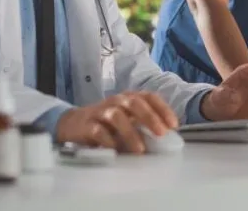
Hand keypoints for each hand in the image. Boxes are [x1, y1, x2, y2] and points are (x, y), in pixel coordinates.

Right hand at [55, 91, 177, 153]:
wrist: (73, 123)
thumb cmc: (106, 123)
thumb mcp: (127, 119)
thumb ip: (143, 125)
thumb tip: (167, 139)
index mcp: (129, 98)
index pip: (149, 97)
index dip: (163, 109)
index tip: (173, 125)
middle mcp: (116, 101)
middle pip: (134, 103)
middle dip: (150, 117)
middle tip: (161, 134)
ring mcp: (101, 111)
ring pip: (117, 116)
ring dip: (130, 133)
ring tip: (140, 150)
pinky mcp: (87, 124)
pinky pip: (98, 130)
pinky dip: (108, 140)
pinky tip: (116, 150)